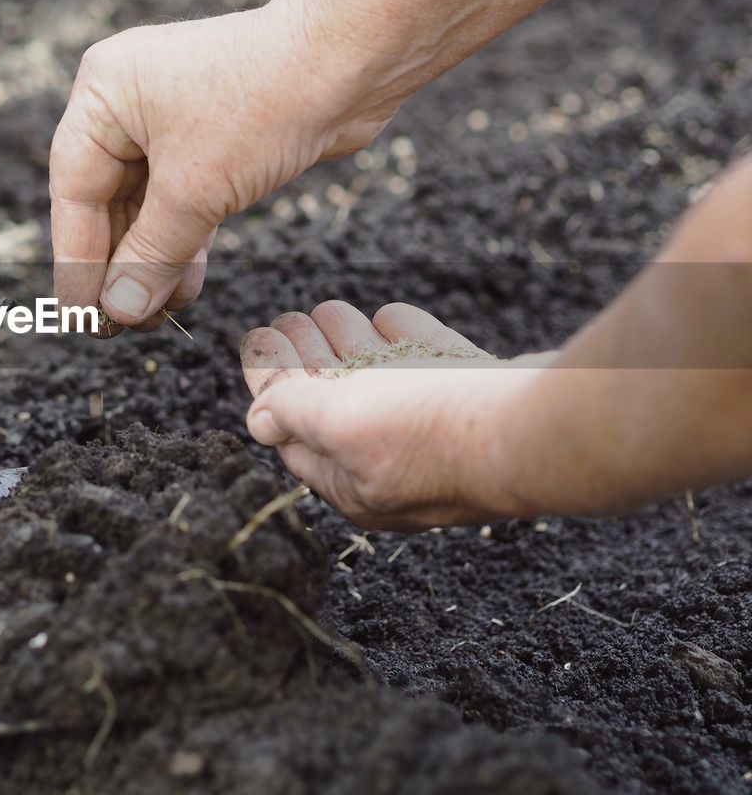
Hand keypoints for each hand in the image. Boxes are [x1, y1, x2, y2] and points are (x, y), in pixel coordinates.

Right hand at [49, 0, 396, 329]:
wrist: (351, 61)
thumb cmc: (264, 103)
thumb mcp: (195, 190)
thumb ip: (150, 255)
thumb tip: (118, 310)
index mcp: (105, 93)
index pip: (74, 189)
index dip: (76, 257)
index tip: (81, 315)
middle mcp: (130, 100)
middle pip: (106, 200)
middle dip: (118, 265)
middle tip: (119, 325)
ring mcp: (172, 118)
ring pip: (147, 206)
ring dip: (152, 262)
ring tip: (155, 317)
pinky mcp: (213, 138)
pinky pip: (183, 201)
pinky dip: (183, 244)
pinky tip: (184, 288)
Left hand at [241, 300, 550, 530]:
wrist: (543, 428)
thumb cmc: (434, 433)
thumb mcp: (340, 422)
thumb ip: (293, 415)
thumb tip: (257, 421)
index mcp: (357, 488)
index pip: (296, 438)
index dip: (273, 389)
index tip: (261, 344)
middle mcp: (399, 471)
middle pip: (341, 408)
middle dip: (312, 362)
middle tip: (291, 320)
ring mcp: (444, 437)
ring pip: (389, 384)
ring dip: (356, 345)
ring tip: (333, 311)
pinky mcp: (483, 405)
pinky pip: (437, 369)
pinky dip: (412, 343)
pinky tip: (393, 319)